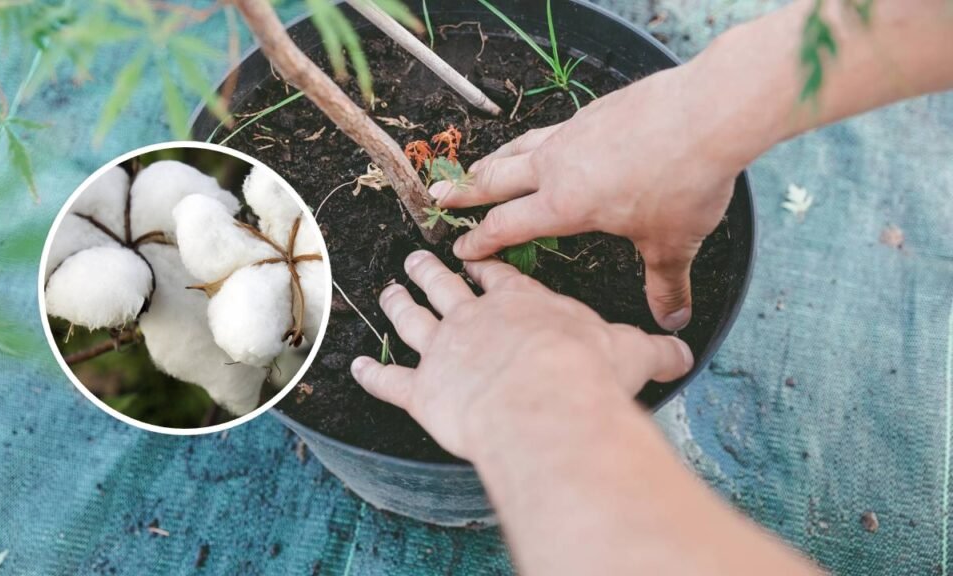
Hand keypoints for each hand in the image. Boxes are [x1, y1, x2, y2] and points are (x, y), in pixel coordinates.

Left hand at [349, 251, 692, 460]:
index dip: (486, 264)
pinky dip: (372, 375)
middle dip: (430, 269)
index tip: (474, 253)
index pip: (499, 273)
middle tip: (415, 257)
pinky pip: (390, 380)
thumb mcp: (633, 353)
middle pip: (445, 284)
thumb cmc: (587, 371)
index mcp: (520, 301)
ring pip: (412, 318)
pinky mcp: (423, 390)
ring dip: (397, 304)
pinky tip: (357, 367)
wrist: (546, 400)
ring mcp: (444, 349)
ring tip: (386, 292)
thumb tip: (687, 351)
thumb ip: (656, 351)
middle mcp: (476, 316)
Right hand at [429, 68, 741, 330]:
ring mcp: (573, 133)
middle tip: (437, 196)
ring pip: (518, 149)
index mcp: (565, 203)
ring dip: (492, 161)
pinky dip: (533, 140)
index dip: (478, 241)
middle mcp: (558, 166)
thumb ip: (665, 282)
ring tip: (478, 167)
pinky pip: (550, 129)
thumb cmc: (684, 180)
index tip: (459, 249)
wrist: (707, 112)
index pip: (506, 226)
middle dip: (464, 192)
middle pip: (495, 179)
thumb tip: (673, 320)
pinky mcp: (593, 112)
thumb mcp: (673, 242)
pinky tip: (543, 142)